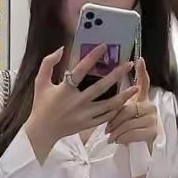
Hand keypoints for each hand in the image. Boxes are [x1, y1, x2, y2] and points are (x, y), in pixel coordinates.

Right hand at [25, 44, 130, 162]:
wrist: (42, 131)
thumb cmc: (41, 105)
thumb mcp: (40, 82)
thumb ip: (48, 63)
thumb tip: (61, 49)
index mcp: (65, 90)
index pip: (81, 70)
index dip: (92, 57)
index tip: (104, 46)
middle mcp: (77, 102)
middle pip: (101, 87)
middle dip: (116, 75)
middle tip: (129, 64)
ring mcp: (84, 115)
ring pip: (108, 105)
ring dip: (123, 96)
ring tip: (136, 87)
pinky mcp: (88, 124)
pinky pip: (106, 117)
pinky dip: (116, 110)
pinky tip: (125, 102)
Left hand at [105, 59, 158, 151]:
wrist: (138, 151)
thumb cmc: (127, 132)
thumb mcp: (121, 117)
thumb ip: (118, 105)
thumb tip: (106, 98)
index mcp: (142, 100)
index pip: (144, 83)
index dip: (142, 71)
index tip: (139, 59)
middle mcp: (150, 106)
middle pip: (128, 108)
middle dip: (115, 119)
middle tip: (107, 129)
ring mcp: (153, 119)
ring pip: (129, 121)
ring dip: (117, 131)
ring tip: (110, 137)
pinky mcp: (153, 131)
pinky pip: (133, 132)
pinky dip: (122, 138)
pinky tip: (118, 141)